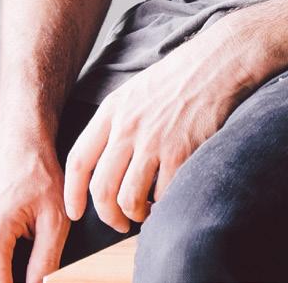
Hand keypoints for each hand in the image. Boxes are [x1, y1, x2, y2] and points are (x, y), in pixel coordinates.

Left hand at [63, 12, 271, 232]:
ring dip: (135, 215)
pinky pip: (162, 196)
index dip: (72, 193)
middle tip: (117, 222)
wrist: (215, 64)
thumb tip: (105, 162)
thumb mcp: (134, 91)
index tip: (75, 211)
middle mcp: (128, 126)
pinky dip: (162, 206)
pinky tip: (166, 200)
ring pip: (129, 199)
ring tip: (144, 212)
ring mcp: (154, 141)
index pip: (79, 160)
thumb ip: (116, 123)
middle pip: (101, 188)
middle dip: (107, 215)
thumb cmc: (177, 77)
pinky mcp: (181, 152)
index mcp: (113, 110)